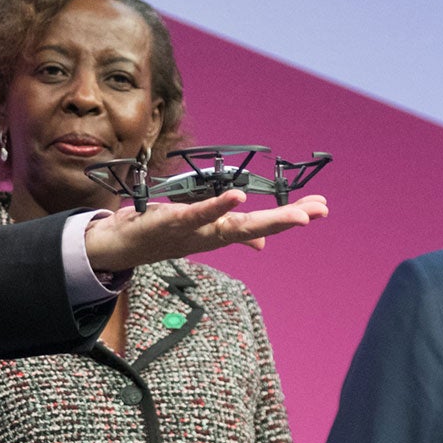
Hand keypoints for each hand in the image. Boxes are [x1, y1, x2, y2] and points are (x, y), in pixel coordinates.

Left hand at [83, 190, 328, 273]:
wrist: (121, 246)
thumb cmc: (160, 233)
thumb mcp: (199, 231)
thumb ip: (230, 233)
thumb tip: (262, 246)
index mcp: (221, 233)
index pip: (263, 224)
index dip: (292, 217)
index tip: (321, 207)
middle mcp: (213, 235)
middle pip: (257, 228)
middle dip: (288, 220)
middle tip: (318, 212)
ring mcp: (196, 231)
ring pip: (235, 226)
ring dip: (266, 221)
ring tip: (295, 214)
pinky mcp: (174, 222)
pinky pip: (199, 214)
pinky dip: (218, 207)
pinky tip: (238, 196)